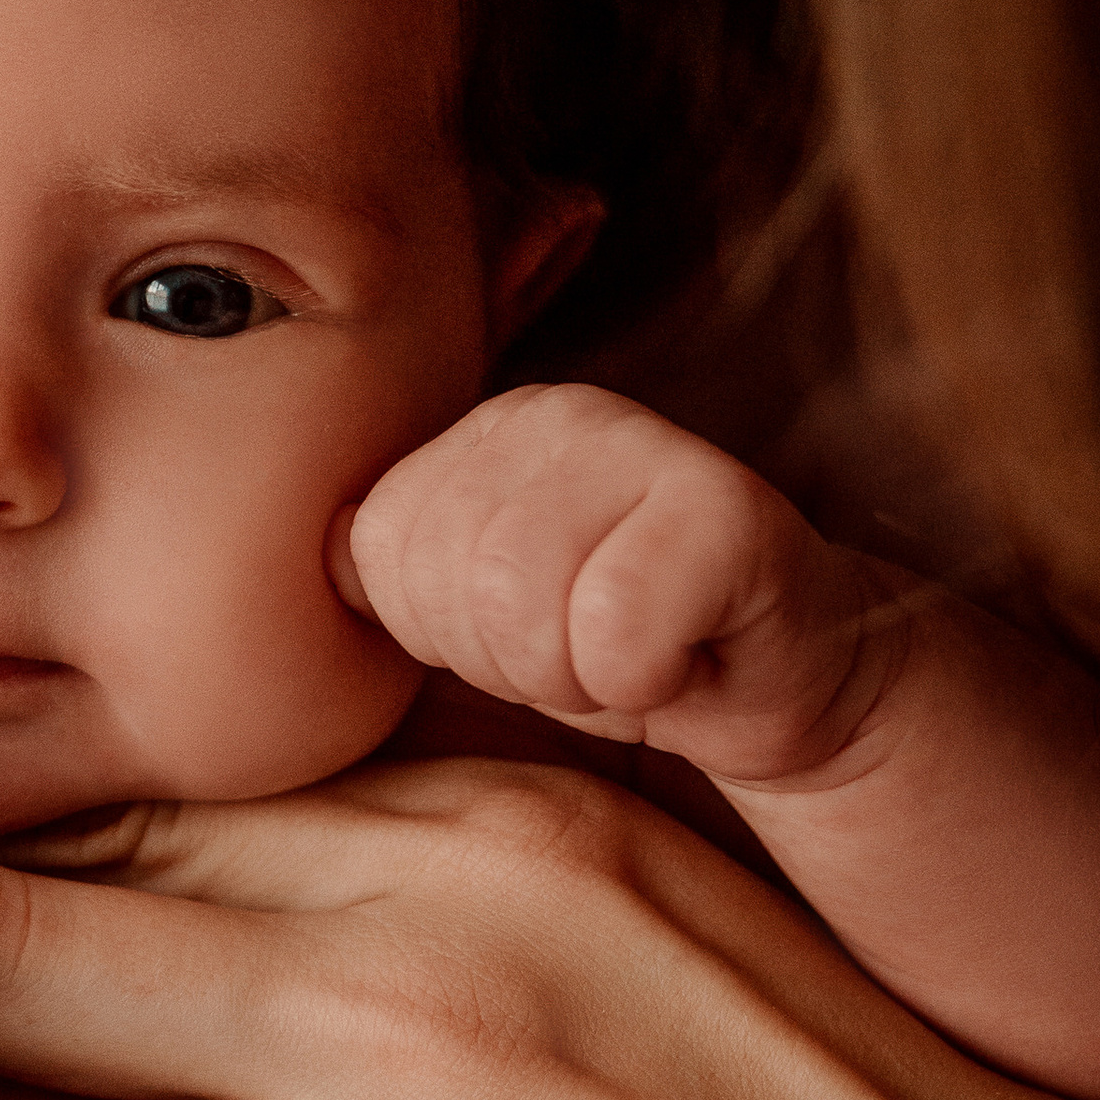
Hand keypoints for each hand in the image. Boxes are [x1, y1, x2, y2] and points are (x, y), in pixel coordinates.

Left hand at [346, 383, 895, 789]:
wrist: (774, 685)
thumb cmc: (613, 650)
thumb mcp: (476, 614)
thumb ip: (391, 571)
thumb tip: (325, 552)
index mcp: (483, 429)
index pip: (378, 550)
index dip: (442, 634)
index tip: (529, 632)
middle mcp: (558, 414)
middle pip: (447, 585)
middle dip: (512, 661)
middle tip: (589, 651)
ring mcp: (646, 445)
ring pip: (522, 608)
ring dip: (577, 677)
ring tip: (633, 653)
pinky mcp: (725, 513)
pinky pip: (614, 634)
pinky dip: (641, 683)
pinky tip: (685, 659)